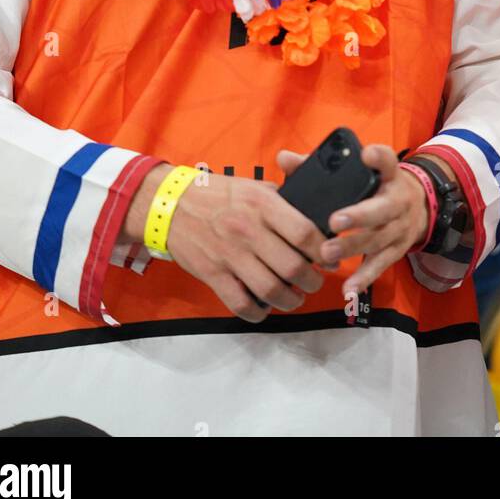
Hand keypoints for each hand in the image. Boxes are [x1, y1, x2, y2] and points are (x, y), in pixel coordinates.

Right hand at [124, 163, 326, 322]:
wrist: (170, 204)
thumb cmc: (218, 194)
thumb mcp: (253, 185)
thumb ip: (283, 198)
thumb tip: (315, 216)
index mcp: (262, 203)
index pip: (304, 232)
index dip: (323, 251)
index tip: (329, 259)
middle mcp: (248, 229)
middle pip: (292, 267)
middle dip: (311, 281)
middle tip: (313, 282)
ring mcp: (229, 254)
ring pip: (271, 290)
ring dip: (290, 300)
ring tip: (295, 297)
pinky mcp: (212, 274)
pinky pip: (241, 305)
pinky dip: (258, 314)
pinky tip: (265, 308)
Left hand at [277, 144, 428, 296]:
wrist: (418, 208)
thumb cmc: (377, 186)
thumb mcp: (362, 170)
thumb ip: (323, 164)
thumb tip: (285, 158)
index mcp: (388, 175)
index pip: (387, 161)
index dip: (378, 157)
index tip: (366, 154)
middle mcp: (397, 201)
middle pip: (382, 208)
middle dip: (359, 215)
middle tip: (334, 221)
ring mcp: (398, 228)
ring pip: (376, 239)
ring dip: (352, 247)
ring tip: (326, 253)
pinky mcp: (395, 251)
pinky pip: (379, 266)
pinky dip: (363, 278)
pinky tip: (348, 289)